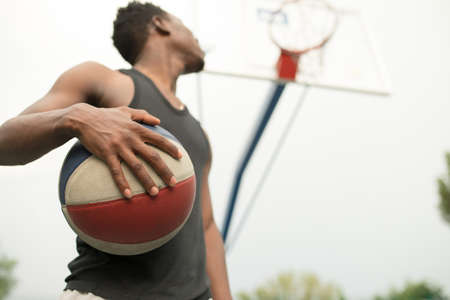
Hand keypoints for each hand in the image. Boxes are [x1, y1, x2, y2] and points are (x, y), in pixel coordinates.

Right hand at [65, 103, 181, 198]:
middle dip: (165, 171)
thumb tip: (158, 121)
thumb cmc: (105, 115)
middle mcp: (131, 139)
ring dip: (147, 181)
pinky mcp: (106, 154)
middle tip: (174, 183)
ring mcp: (119, 147)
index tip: (181, 157)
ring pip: (137, 167)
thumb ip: (142, 115)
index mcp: (137, 129)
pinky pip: (116, 172)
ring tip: (156, 193)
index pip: (159, 139)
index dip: (171, 148)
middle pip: (153, 157)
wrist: (83, 118)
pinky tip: (128, 195)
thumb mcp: (125, 111)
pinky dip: (123, 184)